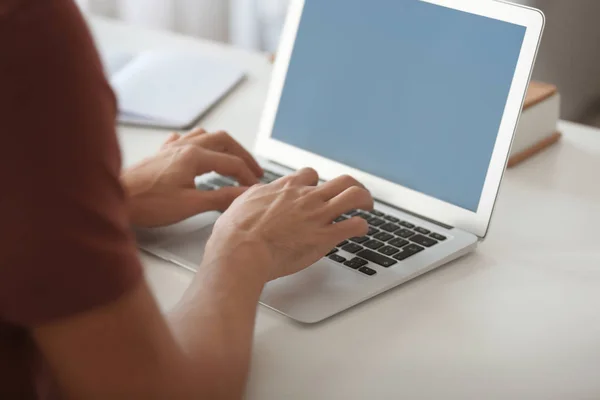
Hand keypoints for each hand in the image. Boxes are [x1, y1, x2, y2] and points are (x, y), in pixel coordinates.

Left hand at [122, 128, 262, 227]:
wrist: (116, 199)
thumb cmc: (147, 203)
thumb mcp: (190, 204)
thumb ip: (220, 198)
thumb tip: (244, 194)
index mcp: (194, 157)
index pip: (231, 162)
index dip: (247, 176)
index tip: (254, 188)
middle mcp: (184, 147)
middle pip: (223, 141)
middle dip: (242, 154)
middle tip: (253, 170)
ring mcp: (172, 149)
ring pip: (205, 136)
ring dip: (223, 146)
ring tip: (232, 159)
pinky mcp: (161, 155)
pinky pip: (185, 140)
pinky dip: (199, 143)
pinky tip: (198, 151)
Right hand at [203, 168, 373, 280]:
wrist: (241, 251)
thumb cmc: (234, 234)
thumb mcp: (239, 205)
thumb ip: (252, 198)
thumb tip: (251, 197)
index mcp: (284, 189)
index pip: (308, 174)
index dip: (316, 183)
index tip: (317, 191)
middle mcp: (304, 197)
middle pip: (339, 180)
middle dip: (351, 185)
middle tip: (355, 195)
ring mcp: (317, 215)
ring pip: (354, 195)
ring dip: (365, 200)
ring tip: (368, 206)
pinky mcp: (324, 236)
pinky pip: (354, 225)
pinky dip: (361, 226)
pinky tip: (361, 230)